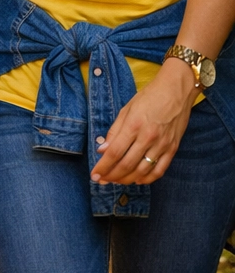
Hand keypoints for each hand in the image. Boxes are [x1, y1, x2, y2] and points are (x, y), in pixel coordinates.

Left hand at [91, 58, 197, 185]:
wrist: (176, 91)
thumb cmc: (149, 97)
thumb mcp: (126, 109)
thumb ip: (115, 131)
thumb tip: (102, 149)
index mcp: (133, 125)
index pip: (114, 152)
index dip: (103, 166)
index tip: (95, 174)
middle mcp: (148, 138)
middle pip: (127, 164)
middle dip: (112, 175)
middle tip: (102, 180)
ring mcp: (162, 145)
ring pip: (142, 170)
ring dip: (127, 179)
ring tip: (116, 181)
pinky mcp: (173, 148)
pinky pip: (160, 169)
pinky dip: (147, 178)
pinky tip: (137, 180)